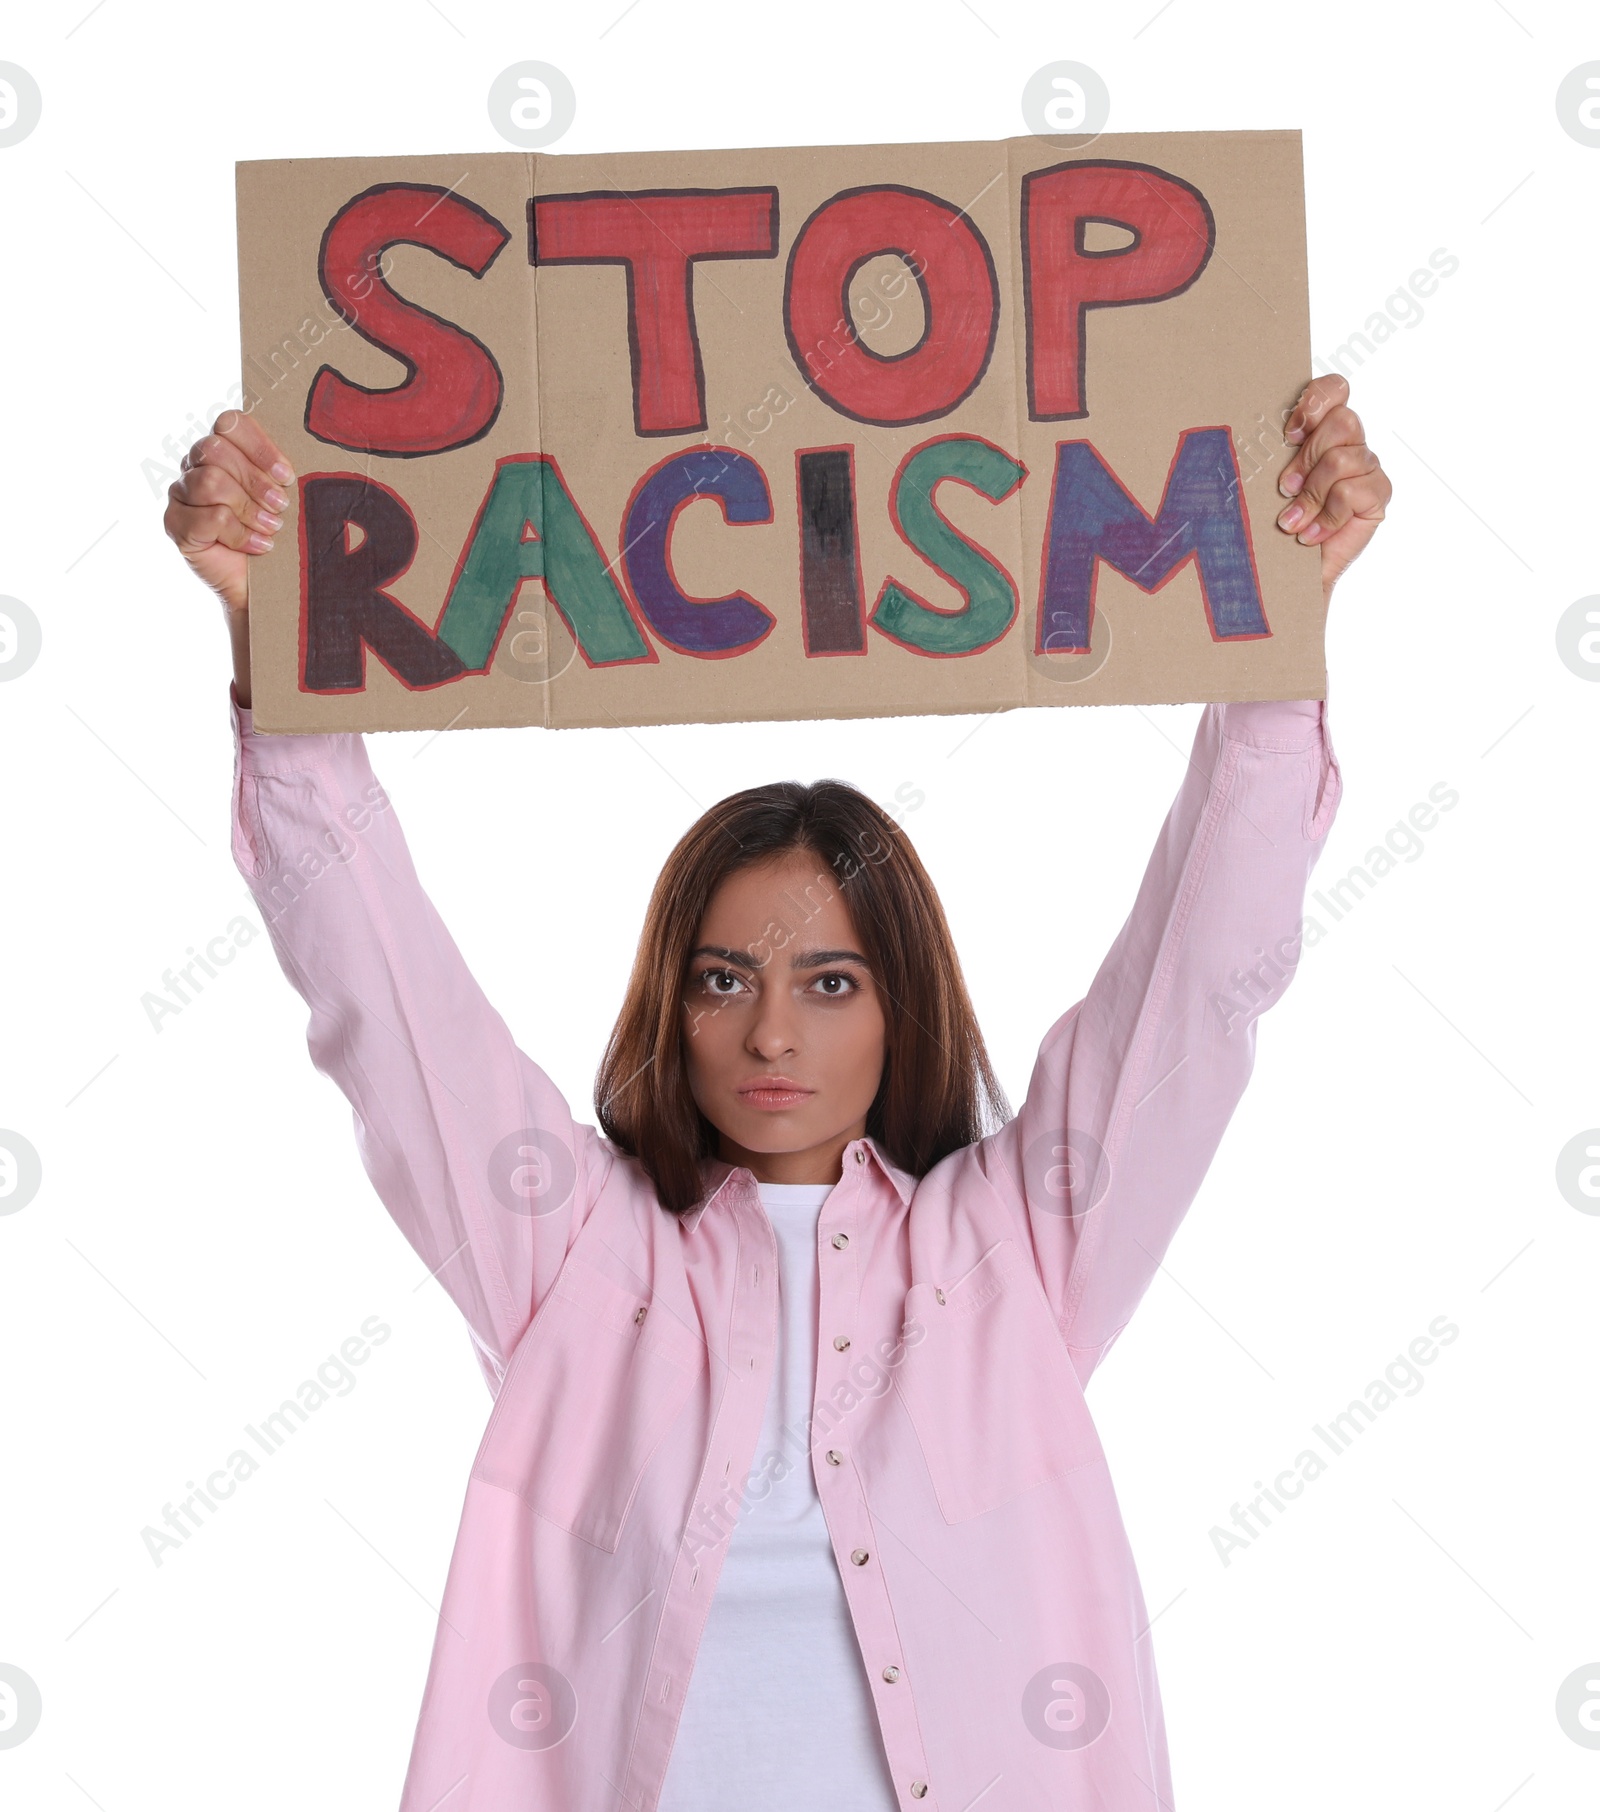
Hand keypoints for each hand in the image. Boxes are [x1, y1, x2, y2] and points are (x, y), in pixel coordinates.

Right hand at [162, 410, 294, 705]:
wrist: (268, 590)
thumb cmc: (282, 537)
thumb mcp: (288, 498)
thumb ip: (286, 471)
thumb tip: (315, 451)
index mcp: (223, 449)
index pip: (230, 423)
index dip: (259, 446)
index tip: (288, 476)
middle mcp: (195, 466)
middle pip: (216, 450)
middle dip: (256, 482)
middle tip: (282, 507)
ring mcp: (181, 494)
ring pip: (210, 482)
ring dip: (249, 509)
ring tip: (271, 529)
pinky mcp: (176, 525)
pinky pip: (206, 517)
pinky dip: (238, 534)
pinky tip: (258, 547)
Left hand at [1275, 375, 1390, 603]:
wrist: (1282, 578)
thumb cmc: (1266, 528)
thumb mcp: (1258, 484)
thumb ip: (1263, 452)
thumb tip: (1233, 426)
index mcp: (1320, 431)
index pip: (1335, 389)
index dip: (1317, 401)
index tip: (1291, 433)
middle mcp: (1348, 445)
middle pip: (1344, 421)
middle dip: (1309, 457)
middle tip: (1285, 488)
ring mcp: (1366, 470)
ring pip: (1345, 458)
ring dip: (1312, 494)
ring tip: (1292, 521)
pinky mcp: (1376, 498)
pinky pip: (1355, 491)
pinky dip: (1327, 516)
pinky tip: (1311, 535)